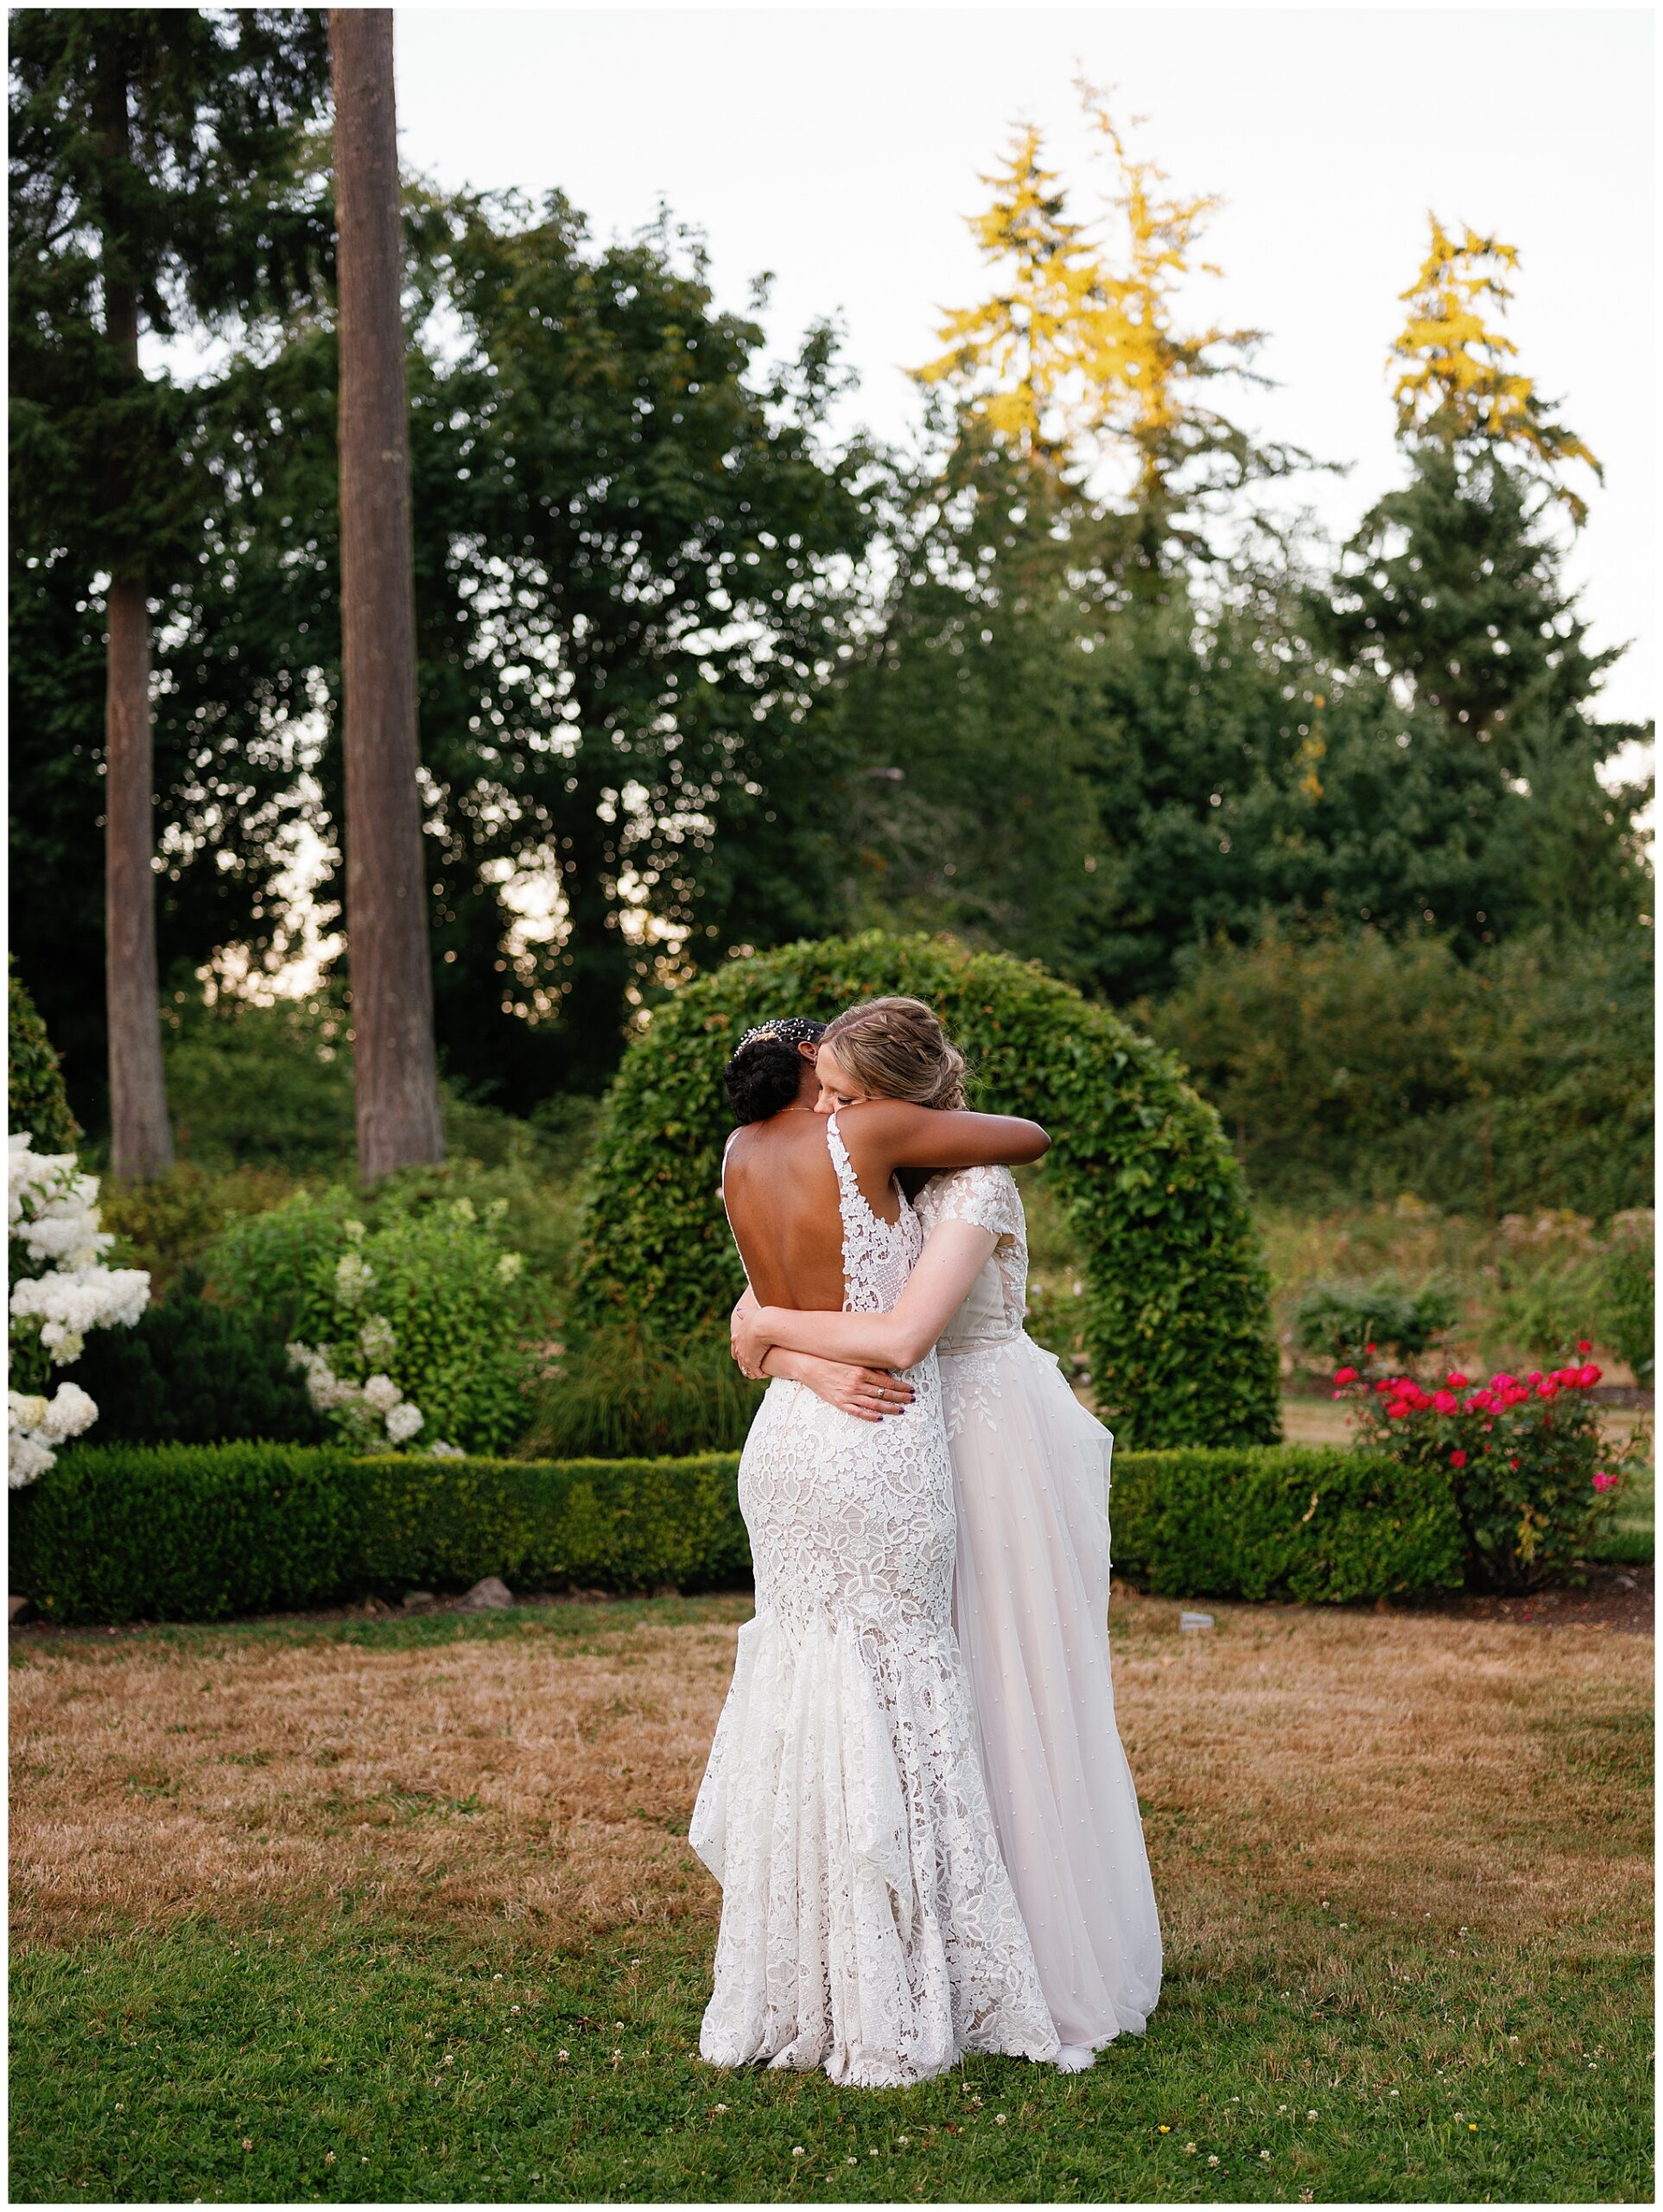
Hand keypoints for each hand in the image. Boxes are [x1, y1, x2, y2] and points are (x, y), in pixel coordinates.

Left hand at [731, 1299, 774, 1379]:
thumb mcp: (750, 1313)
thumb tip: (739, 1311)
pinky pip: (756, 1373)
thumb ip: (744, 1313)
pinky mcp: (751, 1363)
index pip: (736, 1349)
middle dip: (748, 1364)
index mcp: (736, 1337)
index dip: (744, 1353)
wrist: (764, 1325)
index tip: (753, 1354)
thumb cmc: (760, 1317)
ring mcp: (743, 1356)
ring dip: (755, 1371)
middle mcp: (738, 1348)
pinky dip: (761, 1374)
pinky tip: (768, 1373)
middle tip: (758, 1365)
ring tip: (763, 1371)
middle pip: (740, 1361)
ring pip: (747, 1369)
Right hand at [782, 1352, 914, 1423]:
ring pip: (874, 1404)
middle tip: (912, 1400)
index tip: (911, 1389)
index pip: (887, 1382)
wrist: (808, 1366)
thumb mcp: (852, 1360)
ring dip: (890, 1408)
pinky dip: (870, 1416)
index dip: (901, 1387)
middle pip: (884, 1394)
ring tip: (901, 1410)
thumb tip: (887, 1374)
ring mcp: (848, 1395)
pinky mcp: (839, 1402)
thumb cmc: (830, 1360)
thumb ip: (869, 1367)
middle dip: (900, 1398)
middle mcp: (857, 1384)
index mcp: (861, 1371)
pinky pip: (858, 1412)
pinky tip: (880, 1418)